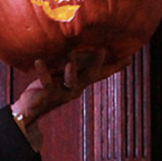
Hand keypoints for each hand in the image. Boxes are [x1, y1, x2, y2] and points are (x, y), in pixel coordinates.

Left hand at [11, 50, 127, 125]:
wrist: (31, 111)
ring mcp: (62, 92)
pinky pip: (46, 82)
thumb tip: (82, 54)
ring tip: (71, 53)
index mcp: (80, 83)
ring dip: (72, 68)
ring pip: (71, 79)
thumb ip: (75, 68)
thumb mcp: (64, 78)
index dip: (115, 66)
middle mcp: (74, 88)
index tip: (130, 58)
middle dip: (97, 63)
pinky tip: (39, 61)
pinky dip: (43, 72)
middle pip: (90, 76)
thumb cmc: (47, 89)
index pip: (101, 73)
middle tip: (103, 49)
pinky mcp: (47, 94)